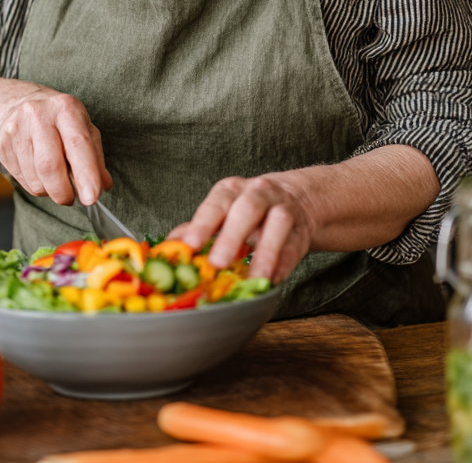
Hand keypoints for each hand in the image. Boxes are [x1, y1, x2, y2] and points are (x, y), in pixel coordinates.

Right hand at [0, 72, 111, 206]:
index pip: (78, 145)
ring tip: (55, 178)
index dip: (86, 174)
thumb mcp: (83, 128)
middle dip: (63, 191)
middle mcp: (39, 115)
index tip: (92, 197)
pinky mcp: (2, 143)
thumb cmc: (59, 120)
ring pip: (35, 178)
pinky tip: (39, 172)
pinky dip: (36, 185)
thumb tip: (104, 185)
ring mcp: (16, 129)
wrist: (19, 103)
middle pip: (50, 165)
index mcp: (66, 108)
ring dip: (50, 190)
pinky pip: (22, 179)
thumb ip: (95, 157)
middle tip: (71, 198)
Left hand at [167, 172, 316, 284]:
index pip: (216, 204)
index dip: (203, 224)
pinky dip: (283, 265)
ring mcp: (282, 209)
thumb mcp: (224, 210)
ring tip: (253, 277)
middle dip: (232, 236)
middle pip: (247, 210)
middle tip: (218, 262)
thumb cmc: (250, 209)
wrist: (298, 198)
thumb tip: (169, 245)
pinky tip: (272, 280)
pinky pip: (294, 246)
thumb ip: (199, 227)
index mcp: (231, 190)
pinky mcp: (301, 230)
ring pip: (277, 225)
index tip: (189, 245)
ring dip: (265, 252)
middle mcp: (258, 194)